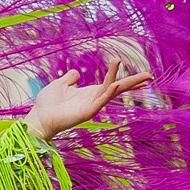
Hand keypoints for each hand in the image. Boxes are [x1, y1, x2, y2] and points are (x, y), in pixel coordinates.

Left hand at [25, 58, 149, 141]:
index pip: (113, 84)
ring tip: (130, 71)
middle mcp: (94, 99)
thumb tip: (76, 73)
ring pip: (110, 91)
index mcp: (90, 93)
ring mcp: (92, 107)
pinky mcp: (86, 113)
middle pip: (118, 88)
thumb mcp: (60, 84)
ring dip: (119, 80)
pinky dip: (107, 94)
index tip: (144, 77)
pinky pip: (100, 102)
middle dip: (134, 83)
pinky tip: (114, 85)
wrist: (39, 117)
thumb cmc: (47, 103)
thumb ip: (69, 78)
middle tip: (150, 76)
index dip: (127, 80)